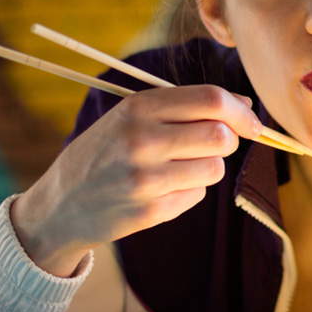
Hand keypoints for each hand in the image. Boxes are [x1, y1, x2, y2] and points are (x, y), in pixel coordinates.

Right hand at [11, 85, 261, 276]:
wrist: (60, 205)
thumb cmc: (106, 152)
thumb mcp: (132, 116)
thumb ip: (185, 105)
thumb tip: (244, 104)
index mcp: (138, 108)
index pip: (210, 100)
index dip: (240, 111)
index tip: (251, 120)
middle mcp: (141, 140)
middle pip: (221, 136)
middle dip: (229, 140)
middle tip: (213, 144)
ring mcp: (145, 179)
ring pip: (215, 168)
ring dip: (207, 167)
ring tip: (178, 168)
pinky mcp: (149, 211)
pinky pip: (198, 195)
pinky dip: (190, 191)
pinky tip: (161, 190)